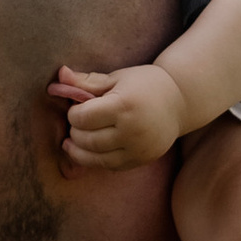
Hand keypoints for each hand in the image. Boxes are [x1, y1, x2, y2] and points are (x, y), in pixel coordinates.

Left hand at [52, 60, 186, 170]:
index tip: (77, 108)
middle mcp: (132, 130)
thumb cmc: (144, 85)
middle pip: (86, 140)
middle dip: (75, 132)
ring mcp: (138, 148)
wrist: (180, 101)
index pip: (82, 118)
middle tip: (77, 124)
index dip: (73, 113)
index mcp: (124, 105)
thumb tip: (60, 74)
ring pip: (95, 158)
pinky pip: (109, 166)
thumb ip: (86, 81)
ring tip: (73, 141)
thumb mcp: (117, 78)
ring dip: (79, 150)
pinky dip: (96, 159)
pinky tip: (93, 149)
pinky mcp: (141, 160)